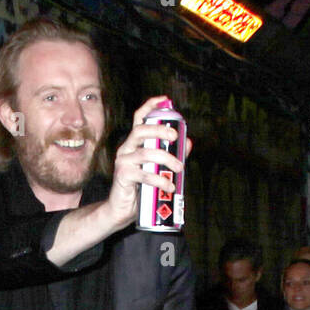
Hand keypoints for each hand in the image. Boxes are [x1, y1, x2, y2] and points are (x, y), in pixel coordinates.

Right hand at [105, 95, 191, 229]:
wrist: (121, 210)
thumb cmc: (140, 188)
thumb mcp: (158, 169)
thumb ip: (172, 155)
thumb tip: (188, 143)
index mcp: (135, 143)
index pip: (139, 119)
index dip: (150, 106)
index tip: (165, 100)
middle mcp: (127, 148)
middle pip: (141, 130)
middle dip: (159, 130)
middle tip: (175, 137)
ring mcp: (123, 161)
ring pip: (146, 153)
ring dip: (166, 159)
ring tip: (179, 169)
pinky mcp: (123, 175)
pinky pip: (144, 174)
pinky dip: (160, 180)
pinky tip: (169, 186)